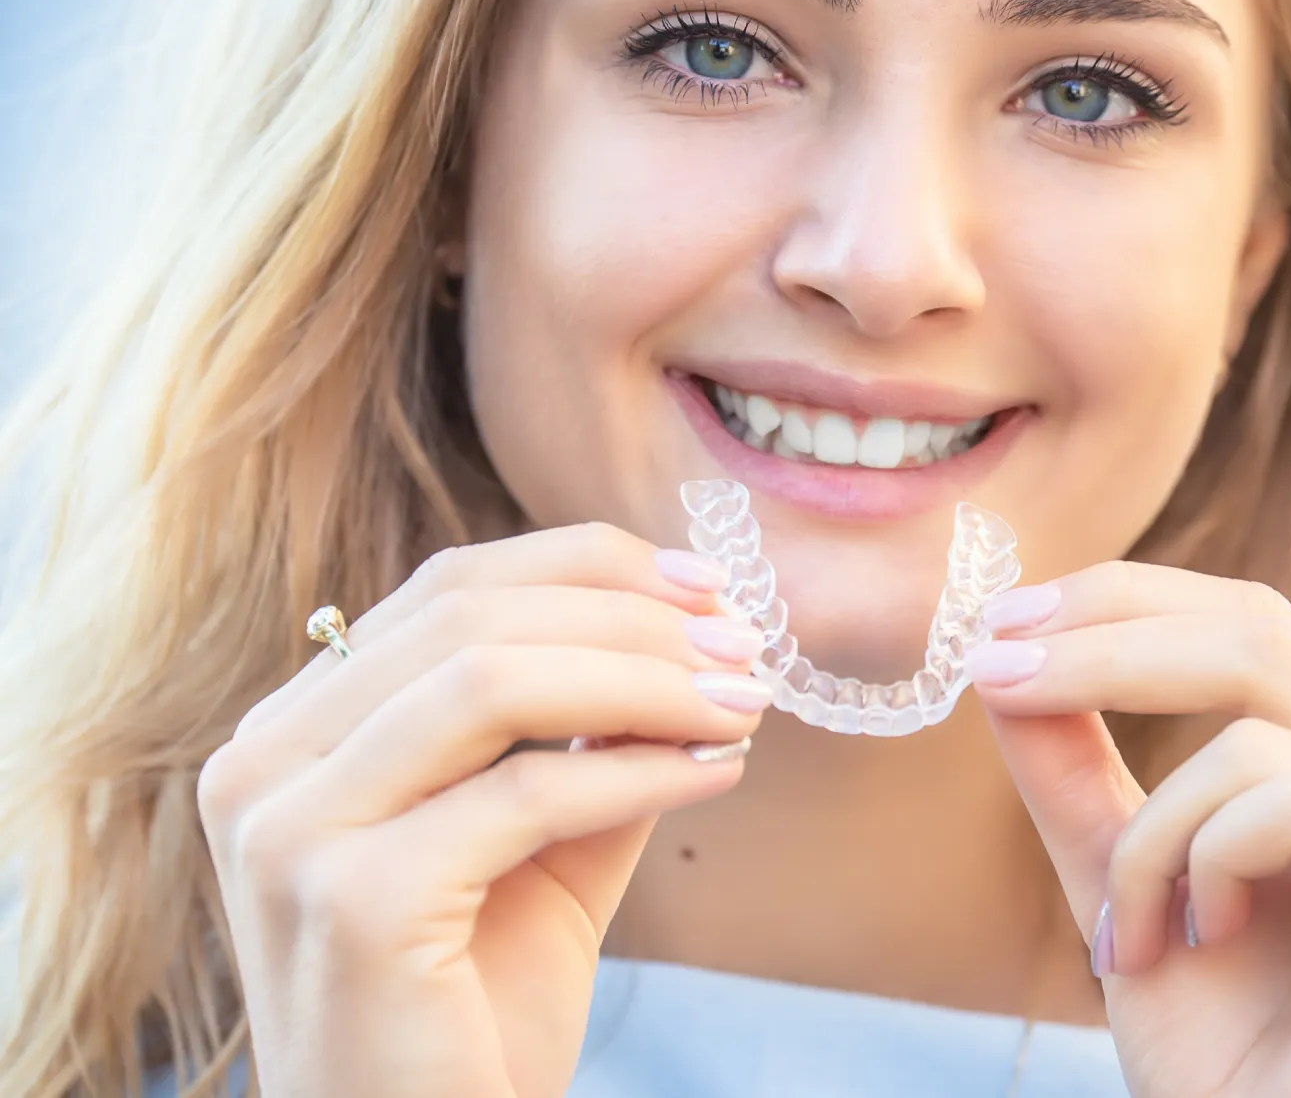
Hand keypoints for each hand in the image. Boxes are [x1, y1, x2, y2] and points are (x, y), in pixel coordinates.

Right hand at [197, 523, 772, 1097]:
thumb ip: (588, 732)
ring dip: (645, 677)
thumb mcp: (537, 840)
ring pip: (491, 682)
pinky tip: (715, 771)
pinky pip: (523, 794)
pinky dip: (636, 769)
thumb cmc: (475, 1006)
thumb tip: (695, 630)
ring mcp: (292, 832)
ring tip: (743, 701)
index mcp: (296, 731)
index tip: (706, 585)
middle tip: (745, 646)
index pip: (450, 588)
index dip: (588, 566)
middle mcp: (263, 765)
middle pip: (470, 616)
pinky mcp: (351, 903)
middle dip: (631, 616)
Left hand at [967, 562, 1290, 1097]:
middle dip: (1103, 644)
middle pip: (1260, 634)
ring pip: (1252, 734)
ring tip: (1137, 934)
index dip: (1123, 601)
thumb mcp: (1120, 869)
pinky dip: (1199, 865)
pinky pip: (1283, 804)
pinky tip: (1204, 941)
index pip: (1253, 621)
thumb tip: (1003, 649)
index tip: (1002, 619)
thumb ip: (1072, 763)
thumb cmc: (1217, 1047)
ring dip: (1150, 835)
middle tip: (996, 673)